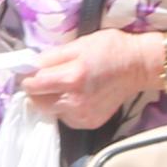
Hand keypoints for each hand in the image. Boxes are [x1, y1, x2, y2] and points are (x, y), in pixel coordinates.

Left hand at [14, 30, 160, 130]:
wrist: (139, 67)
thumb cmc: (111, 49)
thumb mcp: (80, 43)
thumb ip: (52, 56)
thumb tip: (29, 65)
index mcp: (72, 77)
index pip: (34, 85)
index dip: (27, 77)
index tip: (30, 72)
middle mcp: (75, 101)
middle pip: (38, 101)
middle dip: (37, 90)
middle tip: (45, 78)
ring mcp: (82, 115)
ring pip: (50, 111)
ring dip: (50, 99)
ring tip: (63, 86)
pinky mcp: (89, 123)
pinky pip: (64, 117)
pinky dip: (64, 108)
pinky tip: (75, 96)